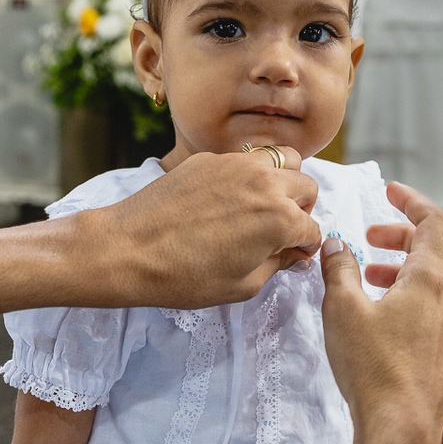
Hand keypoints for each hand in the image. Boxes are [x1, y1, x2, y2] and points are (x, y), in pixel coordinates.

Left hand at [95, 147, 320, 308]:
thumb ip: (278, 265)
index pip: (313, 229)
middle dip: (302, 208)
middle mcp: (265, 183)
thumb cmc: (184, 277)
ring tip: (263, 203)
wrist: (129, 249)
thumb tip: (295, 254)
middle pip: (307, 185)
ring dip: (282, 180)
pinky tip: (226, 198)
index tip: (293, 254)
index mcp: (280, 219)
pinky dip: (247, 175)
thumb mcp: (242, 285)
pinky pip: (243, 159)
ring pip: (281, 158)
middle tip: (283, 227)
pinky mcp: (209, 158)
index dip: (305, 246)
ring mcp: (236, 164)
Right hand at [320, 182, 442, 434]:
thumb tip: (335, 244)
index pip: (435, 221)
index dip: (412, 200)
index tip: (389, 192)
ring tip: (367, 274)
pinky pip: (433, 304)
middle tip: (373, 237)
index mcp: (430, 280)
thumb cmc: (373, 367)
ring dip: (405, 265)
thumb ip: (339, 269)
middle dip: (406, 233)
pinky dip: (409, 291)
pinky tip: (378, 310)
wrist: (400, 430)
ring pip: (437, 278)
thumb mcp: (343, 309)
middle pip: (440, 247)